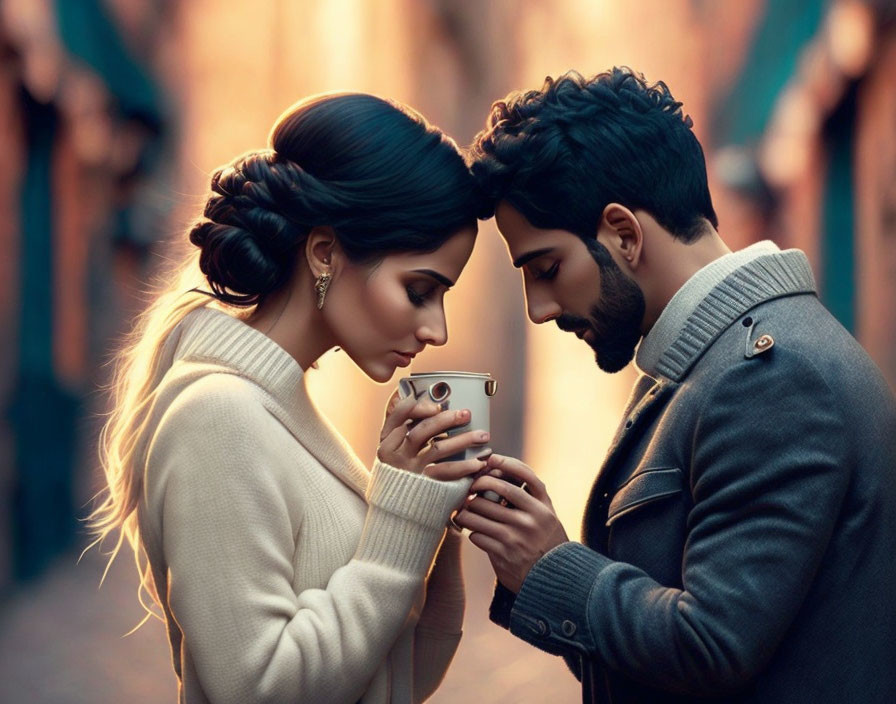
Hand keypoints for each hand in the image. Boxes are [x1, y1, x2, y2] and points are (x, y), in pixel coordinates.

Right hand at [377, 391, 490, 480]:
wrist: (395, 507)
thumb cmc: (399, 467)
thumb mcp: (395, 446)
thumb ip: (407, 424)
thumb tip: (430, 400)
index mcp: (387, 438)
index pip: (399, 413)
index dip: (420, 406)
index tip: (438, 405)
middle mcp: (395, 453)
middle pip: (421, 430)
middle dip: (447, 420)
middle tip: (466, 414)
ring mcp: (409, 469)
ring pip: (437, 449)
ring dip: (463, 440)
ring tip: (483, 436)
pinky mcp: (422, 485)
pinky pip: (445, 472)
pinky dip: (463, 466)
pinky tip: (477, 463)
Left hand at [452, 454, 568, 592]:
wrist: (552, 580)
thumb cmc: (544, 542)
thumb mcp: (546, 517)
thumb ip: (529, 498)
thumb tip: (496, 473)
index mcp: (543, 507)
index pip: (526, 476)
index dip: (506, 464)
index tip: (491, 459)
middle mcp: (532, 519)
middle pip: (496, 490)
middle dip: (477, 487)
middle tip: (469, 488)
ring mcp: (517, 537)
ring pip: (480, 513)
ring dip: (467, 511)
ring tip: (463, 511)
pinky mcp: (503, 554)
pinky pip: (477, 535)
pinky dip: (472, 532)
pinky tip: (474, 531)